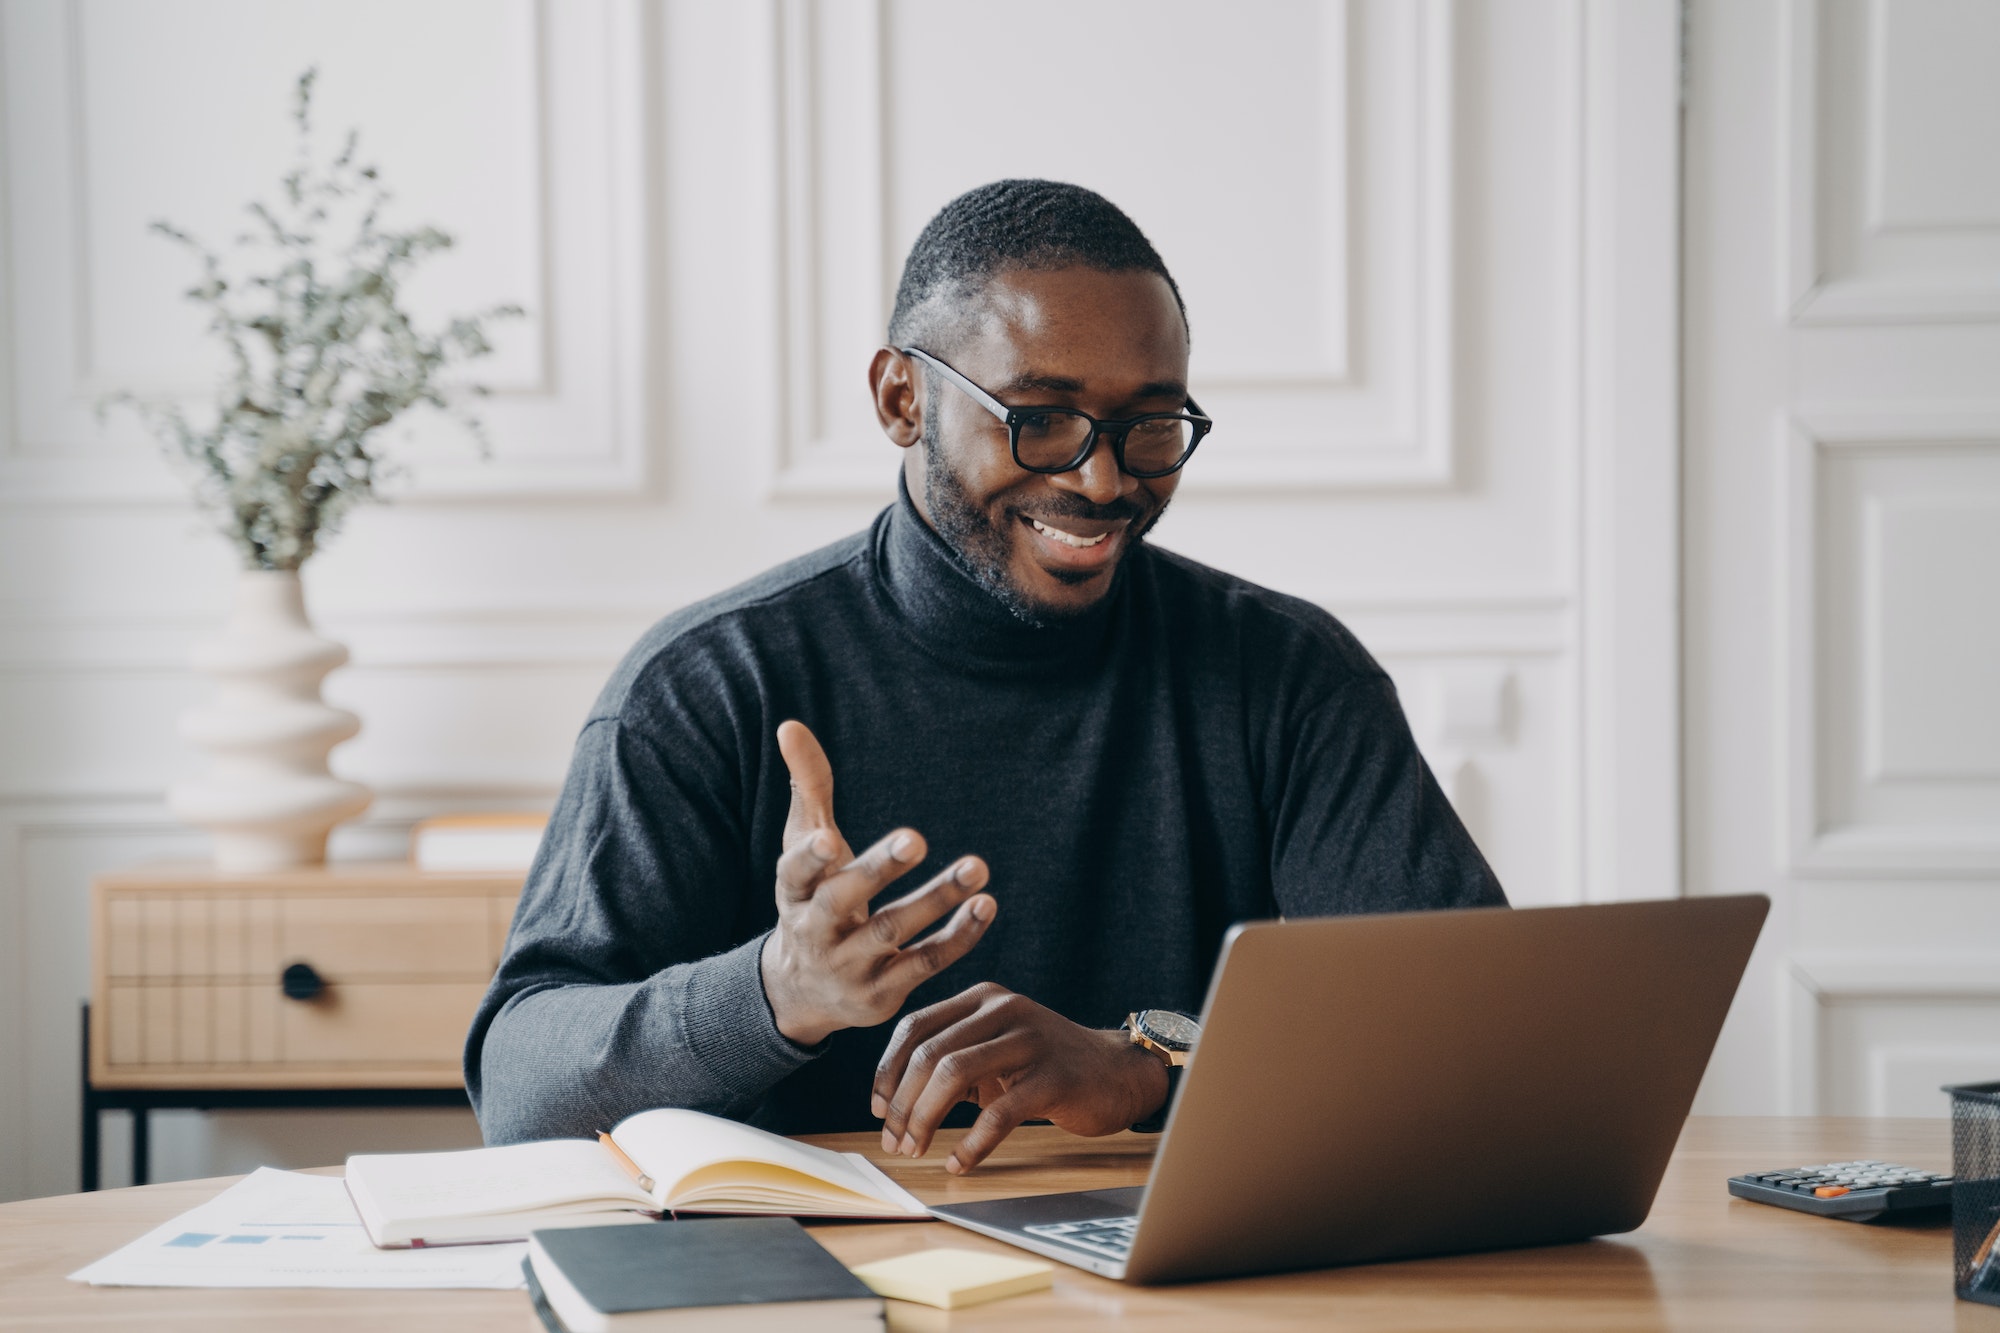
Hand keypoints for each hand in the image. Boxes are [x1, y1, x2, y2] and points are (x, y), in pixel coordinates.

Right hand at [758, 721, 996, 1046]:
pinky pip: (925, 963)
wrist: (804, 991)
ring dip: (936, 899)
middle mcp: (815, 932)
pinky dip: (958, 936)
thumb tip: (790, 724)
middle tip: (916, 837)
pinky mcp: (883, 993)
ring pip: (893, 932)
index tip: (828, 837)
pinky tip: (985, 905)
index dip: (810, 857)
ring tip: (976, 867)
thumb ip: (806, 786)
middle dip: (878, 870)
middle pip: (843, 901)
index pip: (794, 873)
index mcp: (793, 892)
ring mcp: (848, 967)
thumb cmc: (811, 896)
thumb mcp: (801, 844)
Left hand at [871, 982, 1169, 1174]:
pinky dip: (972, 1143)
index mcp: (982, 997)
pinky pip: (1000, 1112)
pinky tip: (959, 1163)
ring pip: (955, 1074)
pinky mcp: (1054, 1076)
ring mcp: (1030, 1039)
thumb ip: (952, 1058)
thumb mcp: (995, 1048)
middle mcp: (1004, 1008)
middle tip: (893, 1141)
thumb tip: (893, 1101)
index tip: (876, 1109)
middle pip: (930, 1052)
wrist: (1118, 1072)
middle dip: (902, 1103)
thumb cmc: (1046, 1065)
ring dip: (925, 1119)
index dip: (887, 1070)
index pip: (916, 1026)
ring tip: (916, 1150)